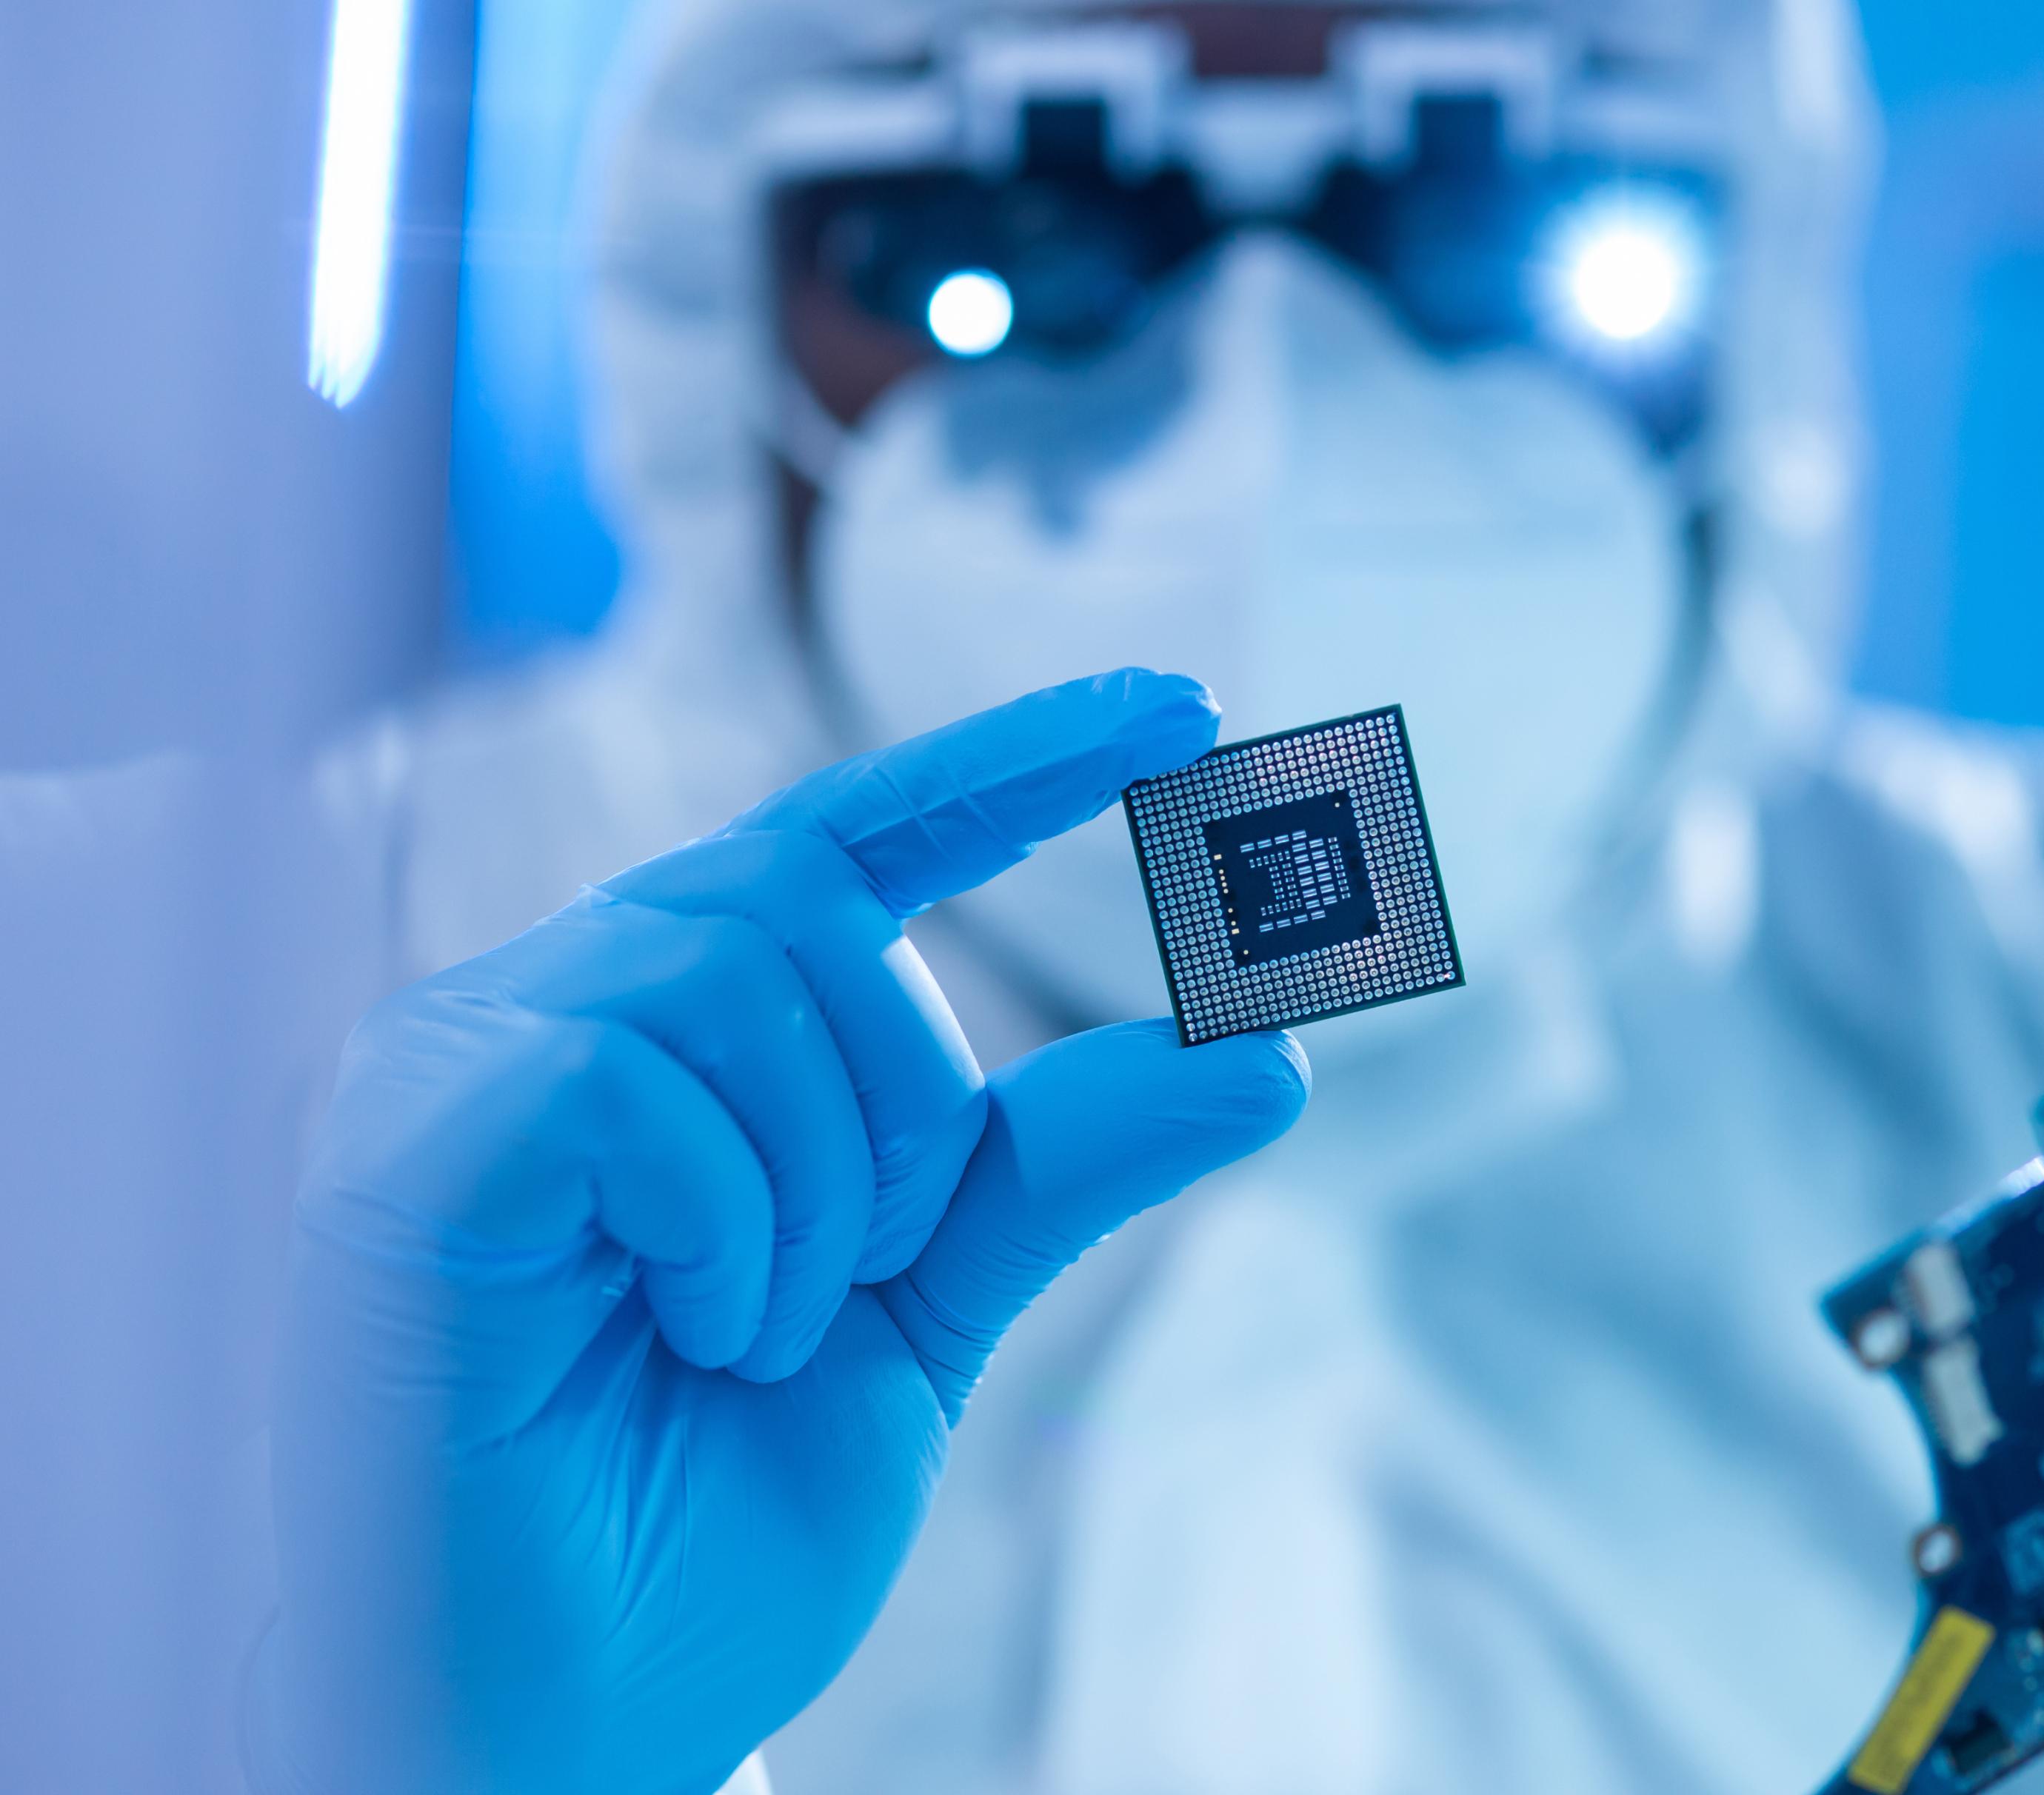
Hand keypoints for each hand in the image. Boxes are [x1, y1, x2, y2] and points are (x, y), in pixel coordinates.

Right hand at [254, 672, 1308, 1794]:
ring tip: (747, 1334)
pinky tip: (690, 1333)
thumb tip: (1271, 1046)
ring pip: (732, 971)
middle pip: (812, 900)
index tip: (1190, 704)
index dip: (1021, 755)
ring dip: (816, 1189)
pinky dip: (724, 1223)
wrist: (580, 1714)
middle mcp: (558, 1006)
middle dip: (903, 1109)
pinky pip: (628, 1083)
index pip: (858, 833)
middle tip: (847, 1288)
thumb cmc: (711, 1513)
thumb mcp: (928, 1310)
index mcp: (679, 1031)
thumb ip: (1059, 1163)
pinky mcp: (405, 1142)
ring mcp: (462, 1060)